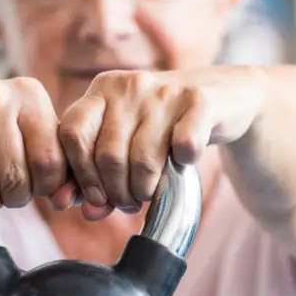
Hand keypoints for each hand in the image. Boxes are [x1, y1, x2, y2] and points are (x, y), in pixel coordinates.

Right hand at [0, 77, 68, 245]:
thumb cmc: (2, 138)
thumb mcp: (35, 142)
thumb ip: (62, 172)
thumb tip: (65, 202)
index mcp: (29, 93)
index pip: (50, 161)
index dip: (47, 187)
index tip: (39, 186)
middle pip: (16, 176)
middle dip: (18, 196)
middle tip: (11, 190)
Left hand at [57, 68, 266, 221]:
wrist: (223, 97)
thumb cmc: (163, 127)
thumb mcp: (125, 143)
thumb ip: (97, 175)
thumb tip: (81, 210)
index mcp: (102, 90)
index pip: (72, 134)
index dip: (82, 175)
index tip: (98, 197)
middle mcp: (131, 85)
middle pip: (108, 155)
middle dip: (117, 192)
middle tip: (130, 202)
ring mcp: (166, 91)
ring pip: (143, 159)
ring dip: (146, 189)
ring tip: (151, 192)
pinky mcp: (200, 101)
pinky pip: (183, 146)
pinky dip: (182, 165)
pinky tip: (183, 163)